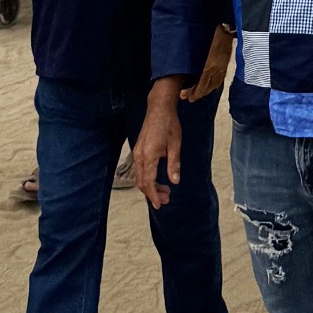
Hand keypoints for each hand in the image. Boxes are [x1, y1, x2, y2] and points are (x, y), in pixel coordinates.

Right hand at [134, 79, 185, 208]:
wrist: (158, 108)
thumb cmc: (169, 124)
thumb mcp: (176, 144)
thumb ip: (174, 164)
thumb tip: (175, 182)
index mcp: (149, 155)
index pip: (148, 182)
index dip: (153, 195)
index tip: (160, 204)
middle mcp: (139, 156)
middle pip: (141, 182)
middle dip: (152, 194)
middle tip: (166, 199)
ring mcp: (137, 153)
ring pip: (140, 177)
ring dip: (150, 187)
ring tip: (165, 192)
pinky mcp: (138, 150)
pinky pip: (140, 170)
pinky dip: (147, 178)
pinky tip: (158, 180)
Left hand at [181, 28, 232, 102]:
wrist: (226, 29)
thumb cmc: (210, 36)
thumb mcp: (199, 49)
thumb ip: (195, 62)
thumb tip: (186, 72)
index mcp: (209, 66)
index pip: (201, 85)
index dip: (193, 92)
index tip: (185, 97)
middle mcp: (217, 70)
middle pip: (207, 88)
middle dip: (197, 94)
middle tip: (188, 98)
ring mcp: (222, 69)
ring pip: (213, 86)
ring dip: (205, 92)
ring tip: (197, 95)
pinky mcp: (225, 66)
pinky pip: (219, 81)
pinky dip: (213, 87)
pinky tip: (209, 88)